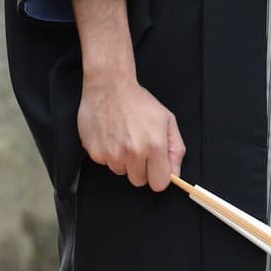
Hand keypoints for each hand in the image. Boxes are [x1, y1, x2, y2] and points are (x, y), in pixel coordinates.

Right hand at [76, 72, 185, 191]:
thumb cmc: (139, 102)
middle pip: (139, 181)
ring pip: (122, 172)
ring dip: (124, 161)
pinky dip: (109, 154)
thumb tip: (175, 174)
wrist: (110, 87)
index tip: (157, 167)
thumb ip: (175, 149)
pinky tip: (112, 135)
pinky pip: (106, 164)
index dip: (159, 175)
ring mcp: (112, 155)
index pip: (159, 184)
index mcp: (154, 146)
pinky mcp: (95, 154)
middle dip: (141, 168)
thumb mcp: (167, 120)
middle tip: (139, 146)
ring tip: (125, 137)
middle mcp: (133, 153)